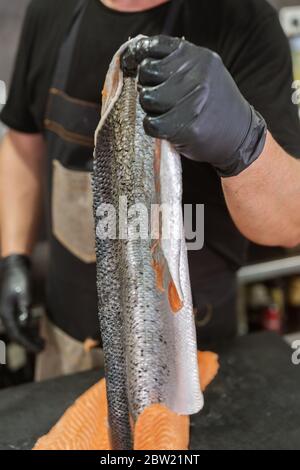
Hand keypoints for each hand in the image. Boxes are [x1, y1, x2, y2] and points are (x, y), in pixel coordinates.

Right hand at [0, 254, 43, 352]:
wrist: (13, 267)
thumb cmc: (19, 278)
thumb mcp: (25, 292)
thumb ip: (25, 308)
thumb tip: (26, 323)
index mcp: (6, 312)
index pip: (17, 334)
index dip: (28, 343)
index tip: (39, 350)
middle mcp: (5, 315)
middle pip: (17, 335)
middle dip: (29, 343)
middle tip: (43, 348)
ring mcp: (8, 312)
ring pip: (18, 330)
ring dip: (30, 337)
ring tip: (43, 342)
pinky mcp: (13, 309)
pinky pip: (19, 324)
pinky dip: (28, 329)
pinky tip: (37, 331)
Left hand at [121, 35, 266, 176]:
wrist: (240, 135)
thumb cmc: (213, 104)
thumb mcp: (202, 73)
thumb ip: (177, 64)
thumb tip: (137, 61)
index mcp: (198, 56)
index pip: (154, 47)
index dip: (137, 55)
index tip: (131, 65)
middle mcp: (197, 74)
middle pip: (147, 73)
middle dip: (147, 86)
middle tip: (159, 98)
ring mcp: (193, 100)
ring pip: (147, 98)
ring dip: (150, 109)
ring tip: (165, 113)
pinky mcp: (188, 127)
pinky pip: (152, 123)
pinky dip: (152, 127)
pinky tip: (164, 127)